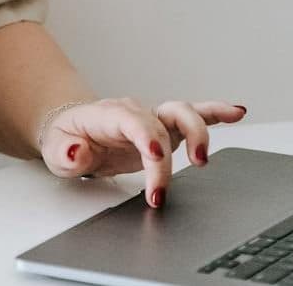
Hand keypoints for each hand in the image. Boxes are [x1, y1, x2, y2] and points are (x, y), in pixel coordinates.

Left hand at [39, 98, 246, 207]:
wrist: (72, 132)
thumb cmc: (66, 139)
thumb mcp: (55, 149)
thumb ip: (66, 152)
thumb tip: (77, 151)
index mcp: (109, 115)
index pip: (133, 122)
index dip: (147, 137)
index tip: (156, 157)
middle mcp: (135, 113)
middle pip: (162, 121)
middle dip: (173, 151)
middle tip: (175, 179)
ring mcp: (153, 119)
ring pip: (183, 114)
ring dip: (200, 132)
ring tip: (205, 159)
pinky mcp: (166, 130)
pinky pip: (194, 116)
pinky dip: (217, 114)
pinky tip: (237, 113)